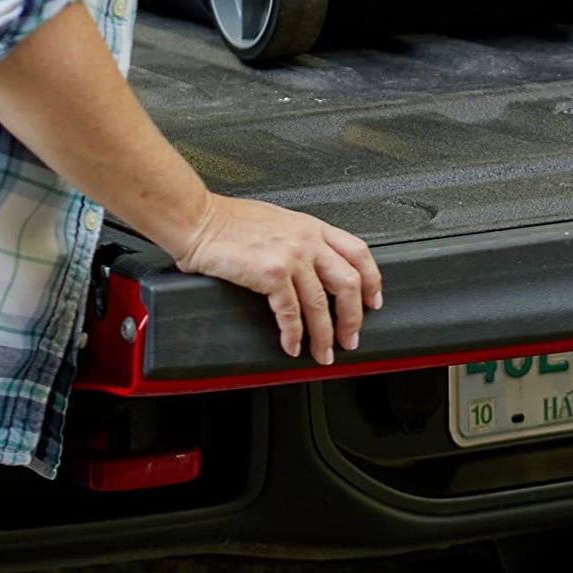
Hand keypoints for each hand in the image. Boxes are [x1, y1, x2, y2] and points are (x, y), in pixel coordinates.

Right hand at [175, 193, 383, 363]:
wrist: (199, 220)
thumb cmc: (229, 220)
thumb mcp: (278, 222)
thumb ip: (300, 241)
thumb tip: (313, 270)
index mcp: (311, 227)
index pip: (358, 253)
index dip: (371, 281)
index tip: (373, 301)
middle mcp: (307, 240)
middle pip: (348, 282)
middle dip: (353, 317)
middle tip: (351, 338)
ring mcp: (291, 256)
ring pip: (321, 304)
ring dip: (325, 336)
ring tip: (322, 353)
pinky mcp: (271, 273)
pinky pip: (291, 313)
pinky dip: (294, 335)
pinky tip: (292, 345)